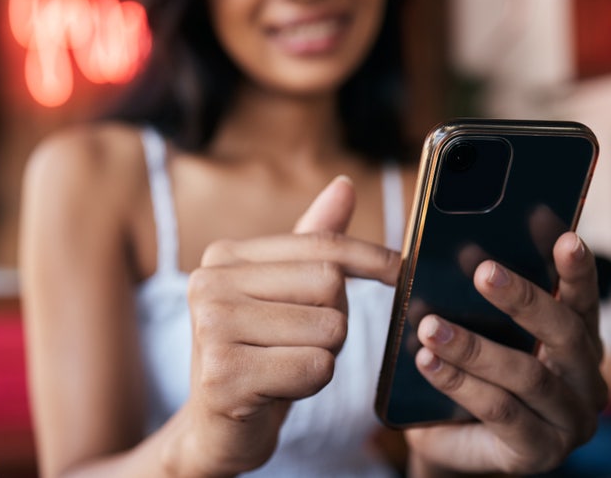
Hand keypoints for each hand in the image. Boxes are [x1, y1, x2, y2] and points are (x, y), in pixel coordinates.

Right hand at [162, 177, 399, 476]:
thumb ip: (312, 242)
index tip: (401, 269)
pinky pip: (316, 367)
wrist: (218, 425)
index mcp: (224, 256)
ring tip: (285, 364)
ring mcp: (212, 328)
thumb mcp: (284, 294)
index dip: (371, 257)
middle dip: (334, 320)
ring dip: (324, 355)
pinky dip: (312, 382)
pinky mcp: (224, 375)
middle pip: (329, 284)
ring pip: (329, 328)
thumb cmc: (259, 352)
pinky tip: (278, 389)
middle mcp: (209, 283)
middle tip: (299, 341)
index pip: (320, 245)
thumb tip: (344, 185)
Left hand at [405, 233, 607, 474]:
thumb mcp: (482, 331)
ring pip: (528, 375)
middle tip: (483, 272)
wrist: (450, 438)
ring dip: (474, 347)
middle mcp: (586, 380)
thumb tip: (462, 249)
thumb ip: (487, 301)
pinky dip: (460, 383)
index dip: (578, 271)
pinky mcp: (540, 451)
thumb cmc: (472, 373)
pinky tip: (426, 362)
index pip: (584, 300)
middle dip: (523, 300)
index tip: (565, 238)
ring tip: (431, 326)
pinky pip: (499, 410)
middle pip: (565, 334)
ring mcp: (570, 421)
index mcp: (579, 342)